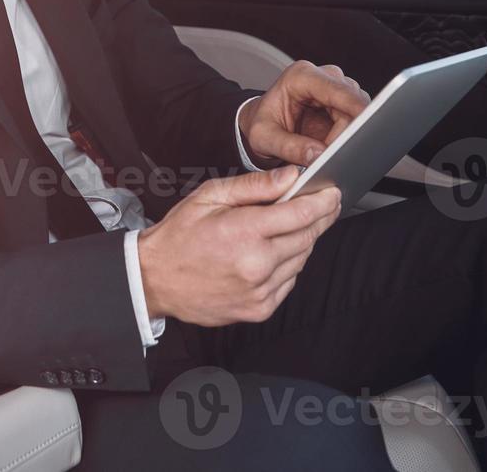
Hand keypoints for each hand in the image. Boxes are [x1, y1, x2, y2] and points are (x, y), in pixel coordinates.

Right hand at [138, 166, 340, 325]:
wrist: (155, 280)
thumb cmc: (178, 236)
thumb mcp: (209, 196)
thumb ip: (254, 186)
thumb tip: (290, 177)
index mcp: (243, 232)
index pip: (301, 214)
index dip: (323, 202)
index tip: (331, 193)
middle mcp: (256, 264)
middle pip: (307, 237)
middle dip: (319, 218)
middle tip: (324, 205)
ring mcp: (260, 291)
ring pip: (301, 259)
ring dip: (304, 240)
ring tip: (293, 226)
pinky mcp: (260, 309)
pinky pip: (289, 281)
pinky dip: (289, 264)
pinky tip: (274, 252)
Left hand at [239, 60, 370, 167]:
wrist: (260, 122)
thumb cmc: (261, 124)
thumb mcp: (264, 138)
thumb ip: (290, 147)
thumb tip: (319, 155)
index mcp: (301, 76)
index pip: (338, 90)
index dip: (355, 108)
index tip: (368, 125)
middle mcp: (322, 77)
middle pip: (352, 105)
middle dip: (345, 134)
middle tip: (327, 156)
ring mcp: (336, 90)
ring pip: (358, 114)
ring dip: (344, 137)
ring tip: (319, 149)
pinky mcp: (343, 104)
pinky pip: (356, 122)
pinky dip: (345, 138)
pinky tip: (327, 146)